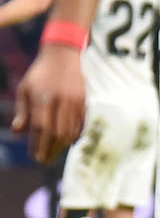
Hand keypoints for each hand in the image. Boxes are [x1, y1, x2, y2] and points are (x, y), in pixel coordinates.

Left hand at [12, 45, 84, 163]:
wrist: (63, 56)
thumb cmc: (40, 73)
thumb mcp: (25, 89)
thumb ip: (22, 111)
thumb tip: (18, 133)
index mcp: (42, 98)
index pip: (40, 127)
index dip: (38, 144)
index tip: (35, 157)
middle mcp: (60, 101)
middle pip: (57, 132)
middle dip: (50, 150)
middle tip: (44, 162)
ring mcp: (74, 102)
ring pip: (70, 130)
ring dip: (62, 146)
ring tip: (54, 154)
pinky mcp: (84, 101)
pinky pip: (81, 124)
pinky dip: (74, 135)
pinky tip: (67, 142)